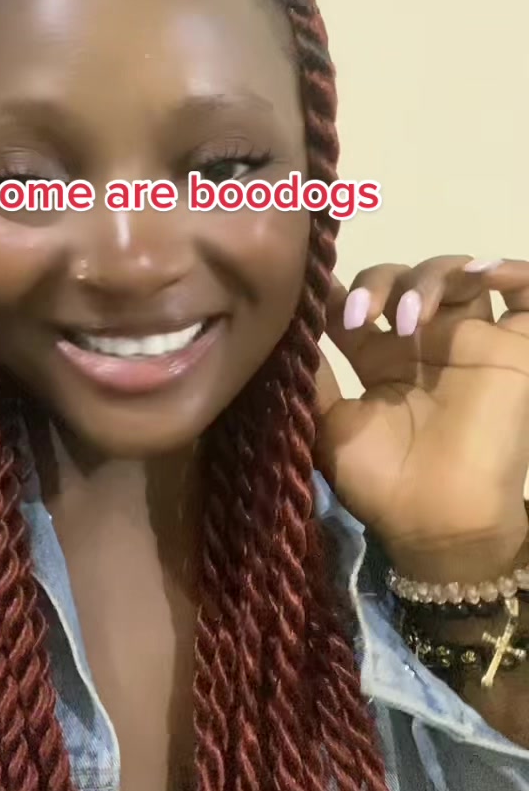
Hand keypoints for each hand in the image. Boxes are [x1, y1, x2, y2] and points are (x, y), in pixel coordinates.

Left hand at [316, 255, 528, 584]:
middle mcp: (425, 344)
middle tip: (362, 315)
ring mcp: (470, 342)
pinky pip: (525, 292)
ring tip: (411, 315)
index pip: (360, 300)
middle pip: (404, 278)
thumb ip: (313, 377)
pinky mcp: (514, 349)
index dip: (340, 287)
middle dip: (381, 282)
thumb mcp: (329, 427)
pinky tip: (480, 274)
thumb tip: (286, 328)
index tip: (318, 293)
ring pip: (457, 275)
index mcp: (380, 359)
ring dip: (431, 276)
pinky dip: (509, 268)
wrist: (439, 522)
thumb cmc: (382, 482)